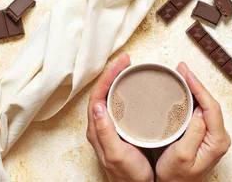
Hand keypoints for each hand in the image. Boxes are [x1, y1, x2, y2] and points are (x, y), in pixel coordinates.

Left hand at [86, 53, 153, 181]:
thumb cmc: (128, 177)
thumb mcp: (116, 155)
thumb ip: (105, 133)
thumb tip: (98, 106)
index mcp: (96, 129)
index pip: (98, 95)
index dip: (108, 76)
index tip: (121, 63)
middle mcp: (101, 126)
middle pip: (103, 92)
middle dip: (113, 73)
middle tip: (126, 60)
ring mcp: (110, 128)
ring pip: (110, 97)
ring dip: (117, 81)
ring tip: (129, 68)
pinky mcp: (121, 130)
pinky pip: (119, 105)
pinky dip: (125, 92)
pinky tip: (134, 89)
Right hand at [156, 62, 230, 181]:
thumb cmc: (176, 178)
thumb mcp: (181, 156)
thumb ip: (194, 133)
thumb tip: (199, 111)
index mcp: (217, 141)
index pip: (211, 106)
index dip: (199, 87)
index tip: (186, 74)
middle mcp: (219, 137)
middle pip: (209, 103)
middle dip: (196, 83)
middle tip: (181, 68)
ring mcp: (212, 136)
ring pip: (205, 106)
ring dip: (194, 89)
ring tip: (181, 75)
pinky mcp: (204, 136)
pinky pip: (200, 112)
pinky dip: (191, 99)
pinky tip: (183, 91)